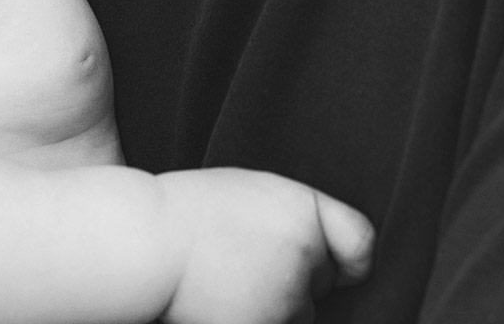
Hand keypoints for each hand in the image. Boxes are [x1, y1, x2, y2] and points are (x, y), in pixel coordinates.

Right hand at [154, 168, 373, 323]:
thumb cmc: (184, 213)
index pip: (359, 243)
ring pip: (297, 315)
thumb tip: (318, 252)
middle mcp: (306, 253)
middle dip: (296, 283)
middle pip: (322, 284)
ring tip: (225, 284)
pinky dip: (251, 319)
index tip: (341, 268)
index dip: (349, 258)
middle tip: (245, 266)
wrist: (144, 241)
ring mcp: (287, 296)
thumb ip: (292, 220)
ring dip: (273, 308)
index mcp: (304, 209)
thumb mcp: (250, 193)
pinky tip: (217, 303)